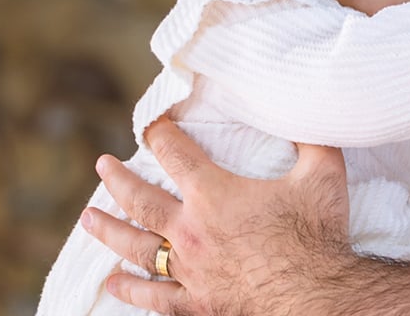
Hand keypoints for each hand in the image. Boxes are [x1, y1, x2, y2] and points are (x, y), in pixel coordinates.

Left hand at [84, 119, 349, 314]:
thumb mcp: (322, 173)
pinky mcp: (197, 303)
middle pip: (141, 200)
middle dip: (117, 180)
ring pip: (136, 247)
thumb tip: (303, 112)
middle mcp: (191, 230)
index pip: (174, 154)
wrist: (317, 298)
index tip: (151, 124)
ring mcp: (190, 270)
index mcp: (214, 194)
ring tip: (87, 218)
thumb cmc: (317, 235)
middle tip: (101, 165)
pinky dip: (130, 290)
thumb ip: (310, 139)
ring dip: (109, 230)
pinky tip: (113, 283)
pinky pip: (154, 297)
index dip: (159, 134)